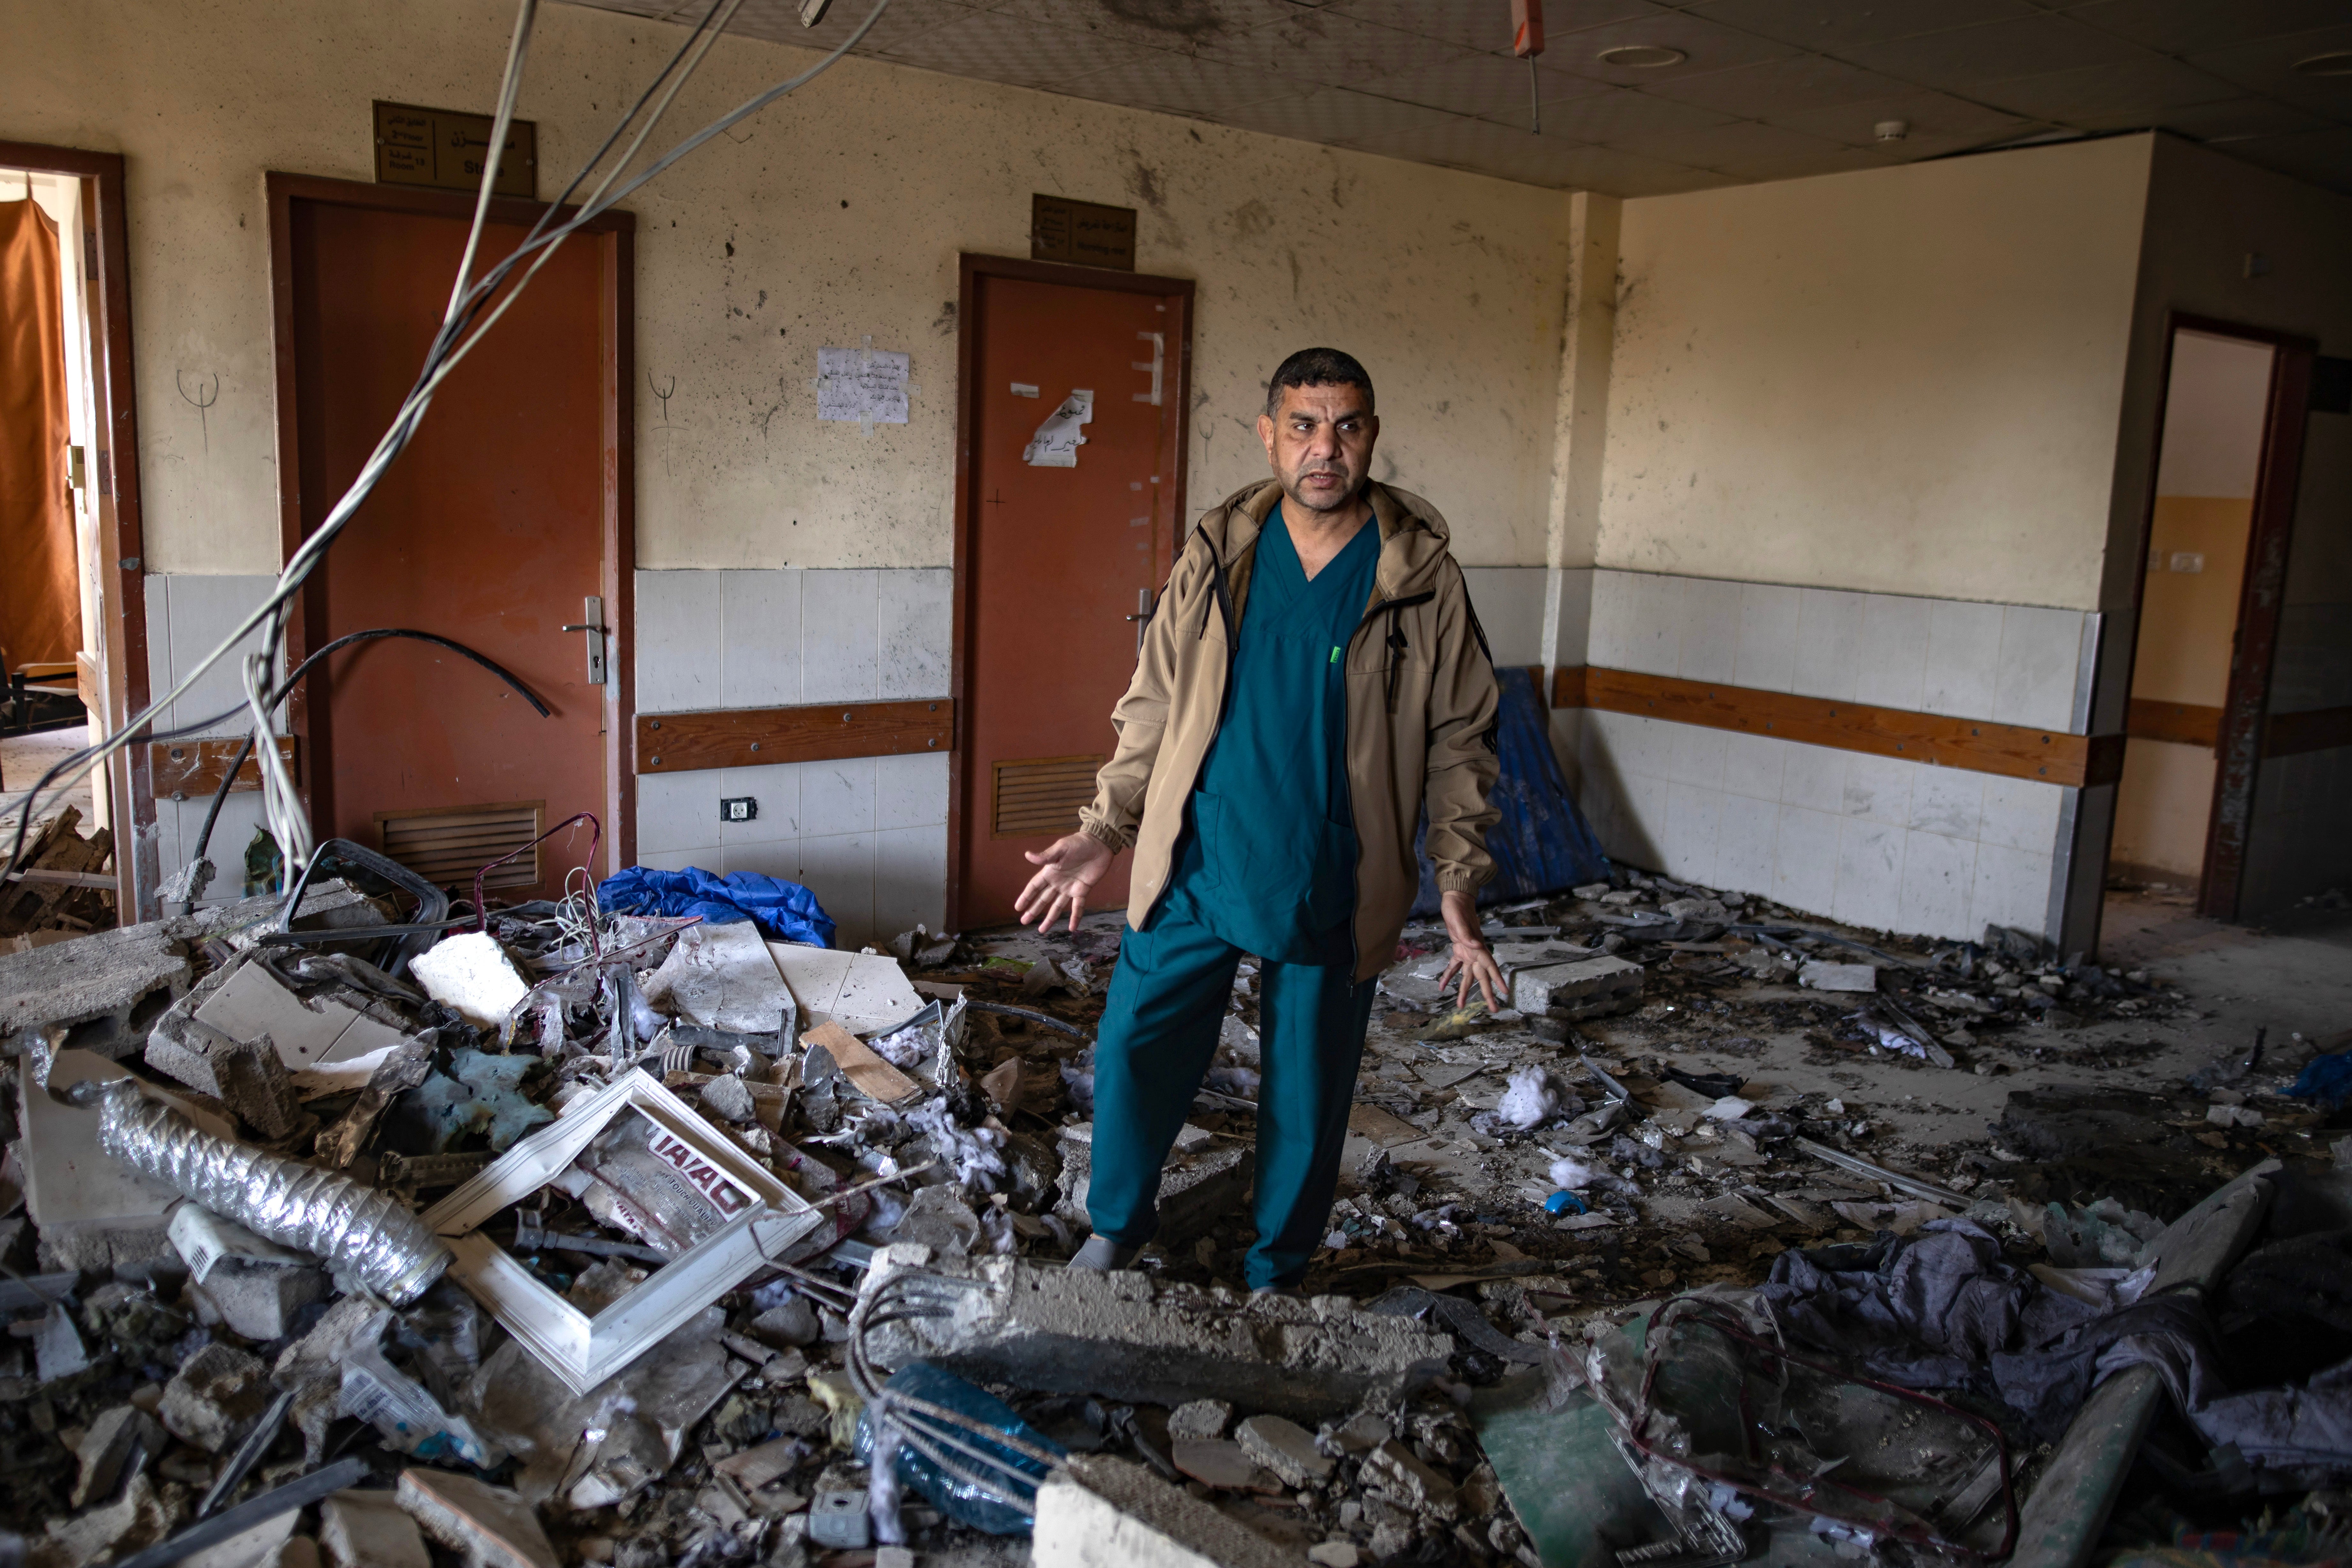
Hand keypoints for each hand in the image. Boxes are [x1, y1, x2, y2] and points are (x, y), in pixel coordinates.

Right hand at [1015, 833, 1114, 934]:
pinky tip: (1071, 928)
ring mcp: (1070, 888)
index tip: (1017, 907)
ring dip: (1050, 918)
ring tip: (1042, 930)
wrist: (1099, 844)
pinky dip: (1075, 917)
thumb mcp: (1060, 848)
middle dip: (1033, 910)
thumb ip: (1045, 856)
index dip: (1026, 897)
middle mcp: (1058, 882)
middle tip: (1024, 922)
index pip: (1034, 887)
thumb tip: (1027, 855)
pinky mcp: (1083, 890)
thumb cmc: (1078, 843)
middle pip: (1043, 899)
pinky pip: (1078, 907)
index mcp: (1050, 872)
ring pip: (1057, 906)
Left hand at [1437, 888, 1505, 1012]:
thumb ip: (1467, 934)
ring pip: (1468, 976)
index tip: (1505, 992)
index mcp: (1478, 947)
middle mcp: (1475, 953)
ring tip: (1461, 1005)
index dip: (1498, 979)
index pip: (1491, 966)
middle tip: (1493, 1009)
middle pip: (1482, 977)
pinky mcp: (1458, 950)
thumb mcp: (1459, 920)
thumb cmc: (1458, 908)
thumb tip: (1475, 946)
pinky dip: (1448, 976)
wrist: (1455, 900)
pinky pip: (1454, 966)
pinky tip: (1442, 986)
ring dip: (1465, 990)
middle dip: (1487, 993)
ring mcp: (1467, 953)